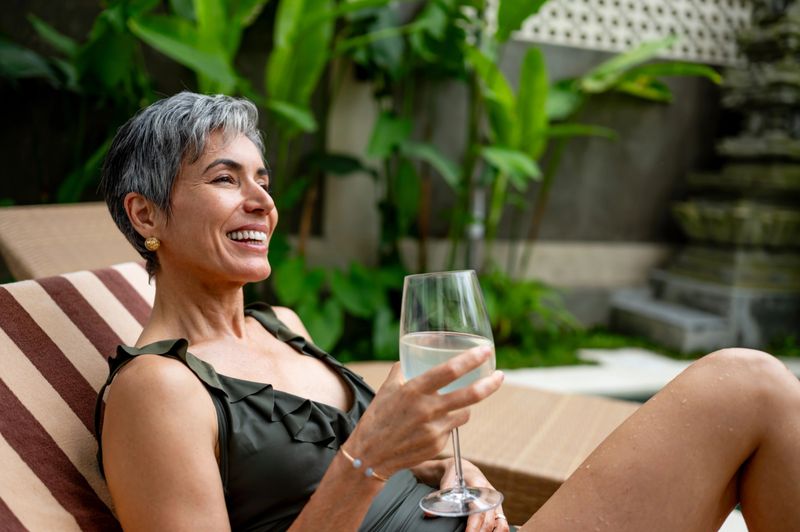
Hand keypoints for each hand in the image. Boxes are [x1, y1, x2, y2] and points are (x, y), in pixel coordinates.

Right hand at [346, 346, 503, 477]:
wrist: (370, 456)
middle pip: (470, 395)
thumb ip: (402, 371)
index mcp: (414, 390)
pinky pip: (452, 429)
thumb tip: (412, 356)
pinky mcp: (438, 445)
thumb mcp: (386, 388)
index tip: (486, 351)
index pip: (450, 370)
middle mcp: (427, 409)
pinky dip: (447, 425)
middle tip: (500, 376)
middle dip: (490, 384)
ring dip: (462, 407)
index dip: (471, 359)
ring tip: (447, 407)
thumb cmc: (377, 418)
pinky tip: (429, 428)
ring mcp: (434, 429)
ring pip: (464, 413)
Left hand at [439, 458, 508, 531]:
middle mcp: (491, 496)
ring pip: (501, 525)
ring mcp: (496, 503)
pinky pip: (502, 524)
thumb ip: (441, 497)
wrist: (466, 470)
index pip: (479, 511)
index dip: (474, 526)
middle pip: (489, 521)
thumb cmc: (455, 476)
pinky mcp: (498, 509)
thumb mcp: (447, 482)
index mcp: (479, 486)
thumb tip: (429, 514)